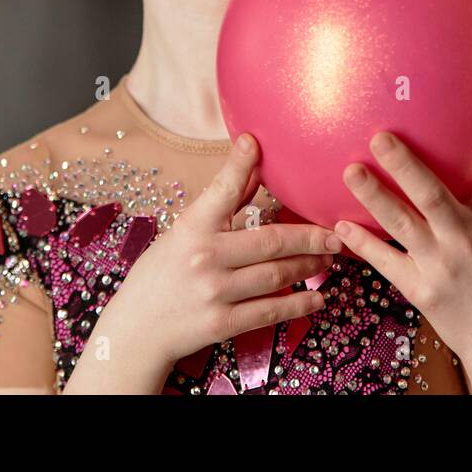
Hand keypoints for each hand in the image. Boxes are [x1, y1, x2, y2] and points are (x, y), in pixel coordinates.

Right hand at [105, 132, 341, 367]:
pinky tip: (318, 298)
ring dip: (309, 266)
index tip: (255, 141)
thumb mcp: (184, 233)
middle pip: (270, 241)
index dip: (239, 164)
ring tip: (328, 259)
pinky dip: (299, 304)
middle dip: (310, 236)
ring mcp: (214, 292)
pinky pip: (270, 311)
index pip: (221, 190)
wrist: (136, 329)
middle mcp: (204, 257)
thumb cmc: (161, 274)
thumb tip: (252, 165)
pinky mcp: (222, 323)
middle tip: (336, 233)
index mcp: (192, 228)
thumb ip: (221, 203)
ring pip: (277, 275)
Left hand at [333, 102, 471, 393]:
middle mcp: (469, 242)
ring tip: (349, 171)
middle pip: (433, 197)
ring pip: (402, 225)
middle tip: (380, 137)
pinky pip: (386, 262)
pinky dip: (363, 244)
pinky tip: (340, 226)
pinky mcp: (422, 291)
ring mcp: (442, 267)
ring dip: (373, 197)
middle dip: (405, 167)